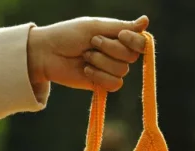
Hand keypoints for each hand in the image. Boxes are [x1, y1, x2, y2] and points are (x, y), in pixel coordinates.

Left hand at [27, 15, 148, 92]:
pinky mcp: (103, 84)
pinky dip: (99, 77)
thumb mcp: (95, 26)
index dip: (134, 41)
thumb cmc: (68, 35)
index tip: (121, 35)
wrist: (47, 53)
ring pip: (122, 71)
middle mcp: (117, 53)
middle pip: (131, 57)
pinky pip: (114, 84)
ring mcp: (110, 69)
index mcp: (117, 37)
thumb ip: (121, 27)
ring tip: (85, 57)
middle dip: (110, 49)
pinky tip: (86, 70)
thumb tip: (147, 21)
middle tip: (91, 43)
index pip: (140, 43)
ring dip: (100, 62)